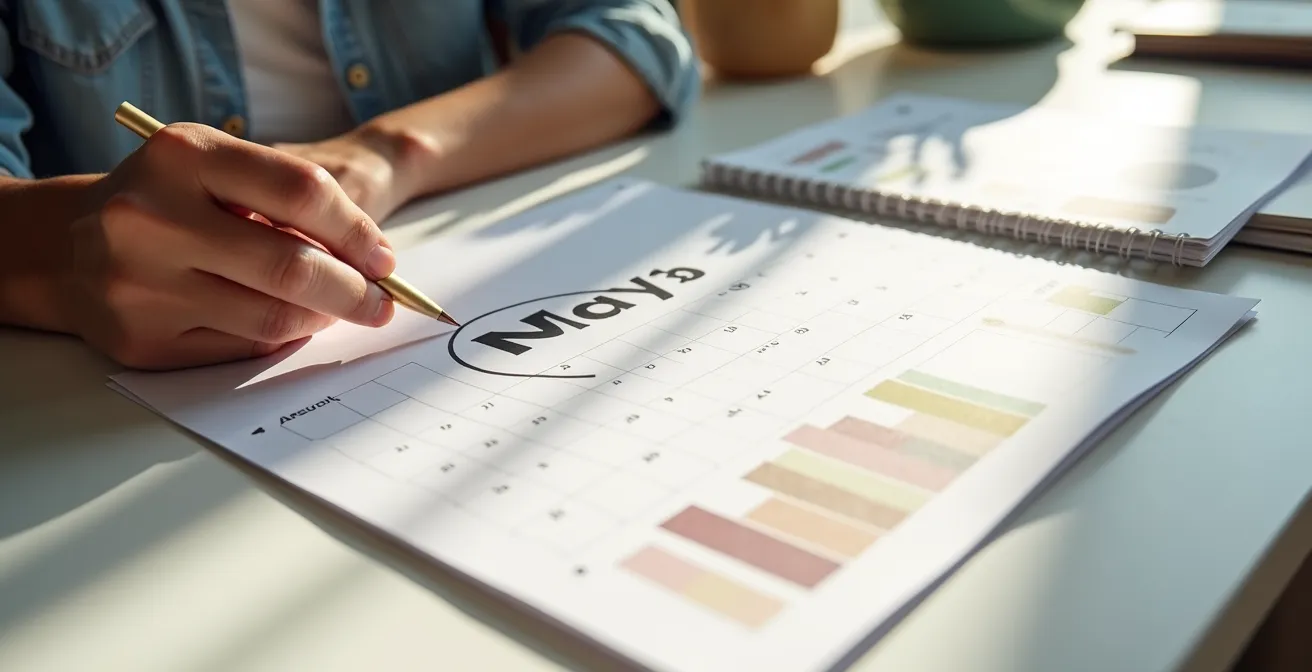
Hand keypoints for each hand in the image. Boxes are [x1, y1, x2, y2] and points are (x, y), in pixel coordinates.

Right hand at [63, 122, 396, 369]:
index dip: (356, 231)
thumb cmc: (168, 198)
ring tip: (333, 308)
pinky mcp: (140, 340)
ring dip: (320, 318)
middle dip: (354, 290)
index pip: (301, 191)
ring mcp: (139, 285)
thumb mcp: (215, 167)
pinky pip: (243, 349)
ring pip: (273, 318)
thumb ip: (287, 199)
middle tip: (381, 302)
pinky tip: (286, 322)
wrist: (66, 245)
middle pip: (292, 266)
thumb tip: (372, 261)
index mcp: (181, 157)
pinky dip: (279, 338)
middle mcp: (151, 218)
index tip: (382, 258)